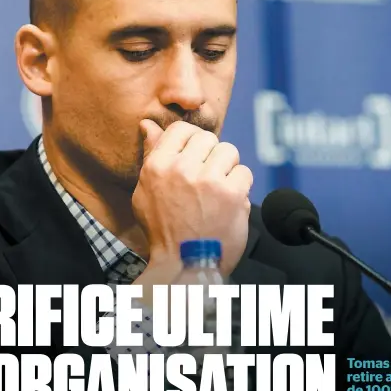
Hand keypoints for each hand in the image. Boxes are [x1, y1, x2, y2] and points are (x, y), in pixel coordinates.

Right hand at [132, 119, 252, 278]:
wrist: (185, 265)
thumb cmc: (164, 230)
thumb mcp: (145, 192)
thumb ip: (152, 155)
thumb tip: (148, 125)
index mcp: (157, 166)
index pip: (181, 129)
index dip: (192, 141)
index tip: (195, 158)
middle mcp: (181, 169)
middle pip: (208, 138)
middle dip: (211, 156)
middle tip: (208, 178)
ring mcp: (208, 181)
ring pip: (229, 151)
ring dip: (227, 169)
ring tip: (219, 190)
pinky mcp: (232, 194)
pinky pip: (244, 173)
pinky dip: (240, 187)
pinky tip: (229, 203)